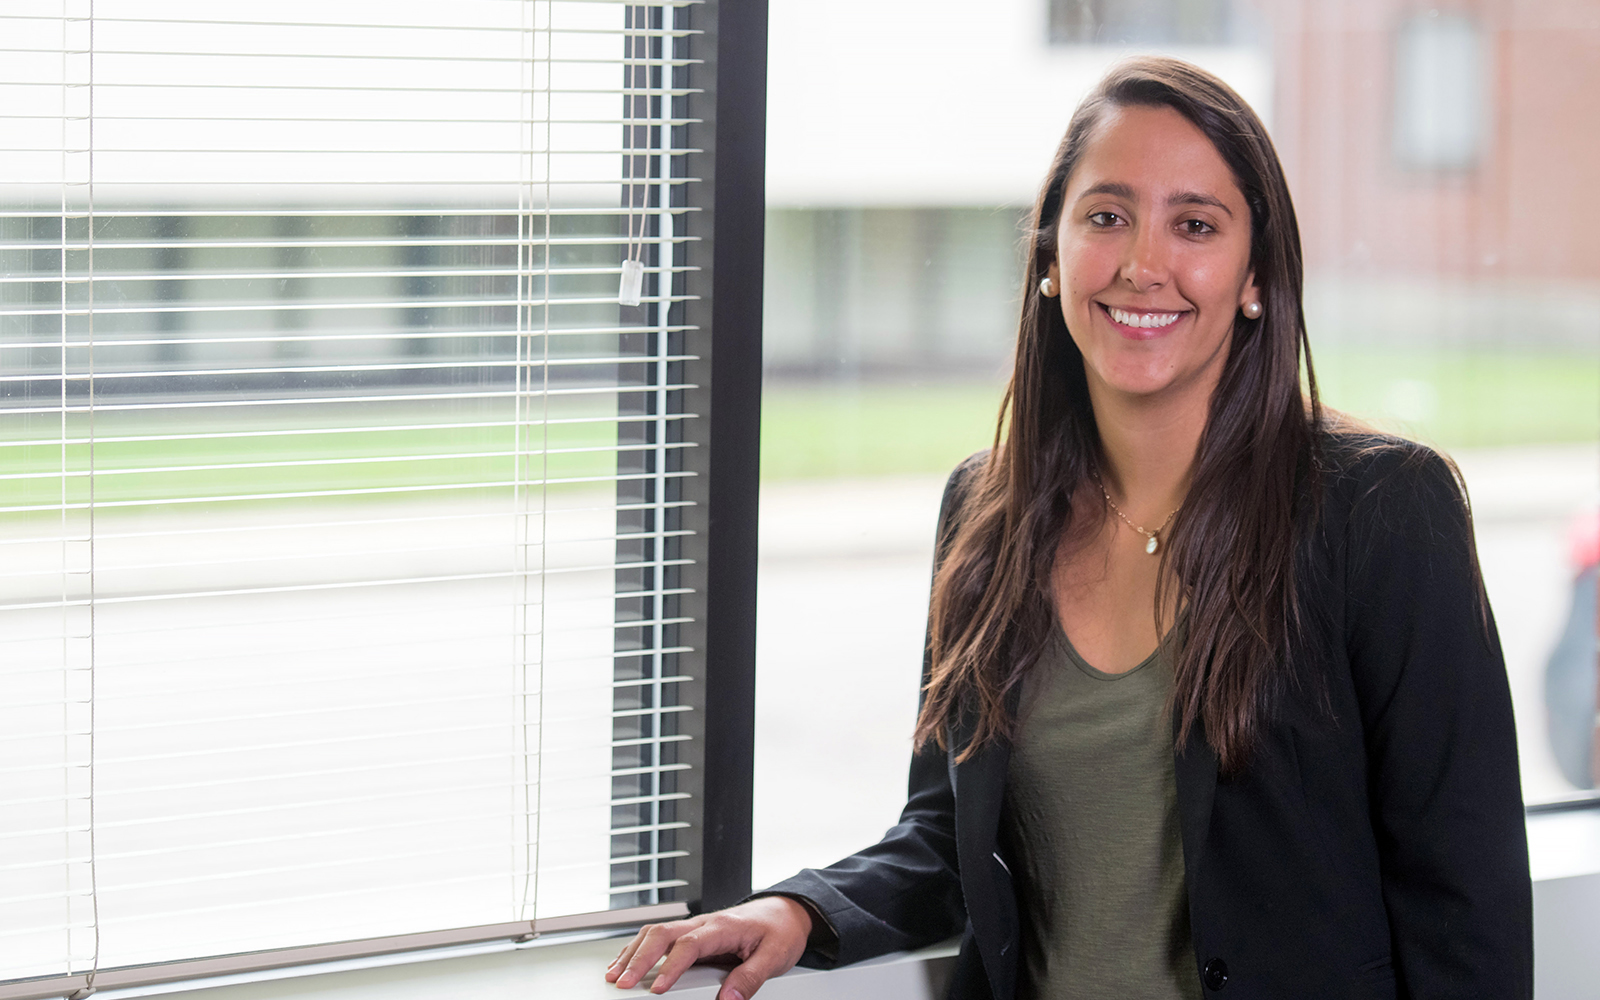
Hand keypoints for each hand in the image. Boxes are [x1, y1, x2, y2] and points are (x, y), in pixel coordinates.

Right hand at [604, 895, 813, 998]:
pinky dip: (639, 948)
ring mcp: (697, 926)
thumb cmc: (780, 931)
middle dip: (638, 958)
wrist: (786, 912)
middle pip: (662, 934)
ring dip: (632, 952)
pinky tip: (626, 961)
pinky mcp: (694, 933)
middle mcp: (705, 923)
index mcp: (723, 927)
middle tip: (621, 983)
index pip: (689, 945)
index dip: (670, 967)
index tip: (657, 988)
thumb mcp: (775, 957)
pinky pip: (660, 936)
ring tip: (614, 974)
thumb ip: (750, 978)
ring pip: (656, 932)